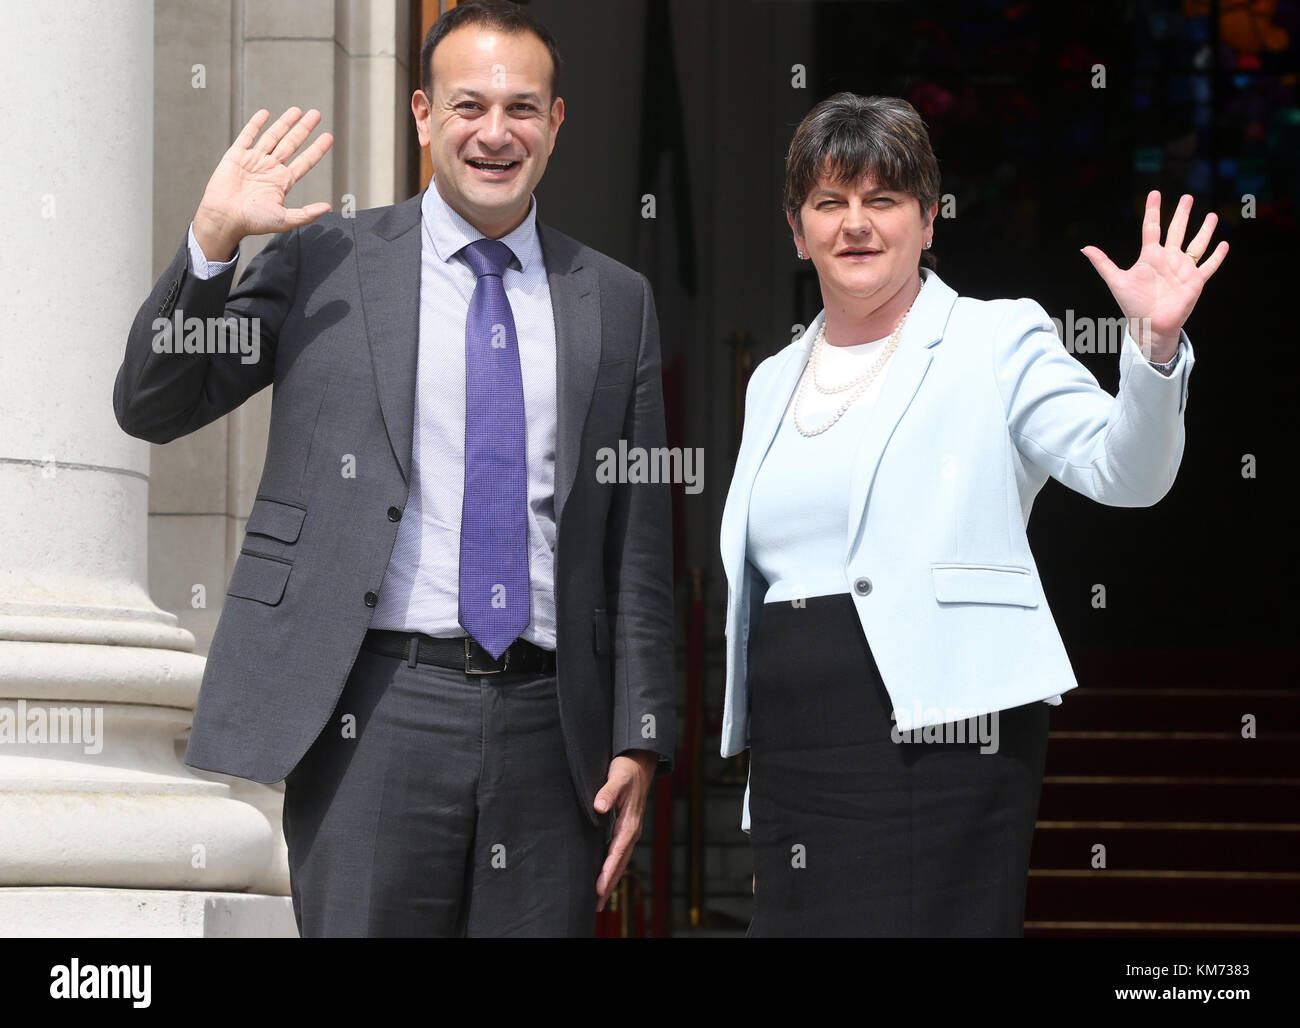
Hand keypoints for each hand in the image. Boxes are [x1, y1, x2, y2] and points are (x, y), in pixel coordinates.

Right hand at [193, 107, 334, 260]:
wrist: (224, 217)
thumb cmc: (253, 221)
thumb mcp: (284, 219)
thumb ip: (306, 213)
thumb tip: (328, 207)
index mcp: (282, 182)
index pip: (305, 161)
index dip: (317, 149)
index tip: (329, 136)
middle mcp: (270, 168)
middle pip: (291, 143)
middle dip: (304, 129)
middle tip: (316, 114)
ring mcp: (254, 160)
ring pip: (273, 136)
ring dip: (285, 122)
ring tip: (297, 110)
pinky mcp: (236, 155)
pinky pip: (247, 135)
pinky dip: (256, 124)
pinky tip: (265, 113)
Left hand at [593, 750, 657, 911]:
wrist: (639, 762)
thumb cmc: (627, 769)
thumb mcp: (618, 777)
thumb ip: (608, 791)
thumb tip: (599, 807)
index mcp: (630, 822)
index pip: (617, 851)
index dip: (608, 870)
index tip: (599, 887)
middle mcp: (632, 830)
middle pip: (620, 863)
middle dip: (609, 884)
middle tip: (597, 905)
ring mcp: (630, 831)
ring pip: (620, 860)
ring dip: (610, 879)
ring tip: (599, 899)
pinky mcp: (626, 828)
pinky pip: (618, 852)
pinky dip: (611, 867)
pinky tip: (603, 875)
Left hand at [1081, 191, 1227, 361]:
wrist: (1149, 325)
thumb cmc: (1133, 304)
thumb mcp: (1116, 280)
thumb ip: (1103, 263)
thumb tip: (1085, 248)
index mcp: (1150, 256)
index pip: (1152, 227)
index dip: (1153, 211)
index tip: (1154, 194)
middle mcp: (1168, 259)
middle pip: (1177, 230)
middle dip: (1181, 214)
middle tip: (1187, 197)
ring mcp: (1183, 269)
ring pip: (1197, 244)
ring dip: (1204, 230)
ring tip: (1212, 215)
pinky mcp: (1195, 281)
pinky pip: (1209, 266)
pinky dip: (1217, 256)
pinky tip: (1224, 243)